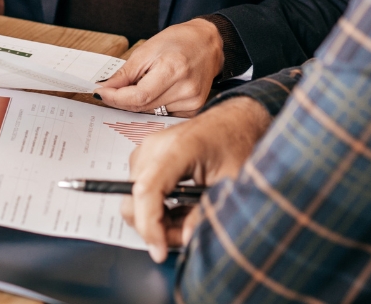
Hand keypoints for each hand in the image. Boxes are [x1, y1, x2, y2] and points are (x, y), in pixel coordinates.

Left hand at [96, 18, 225, 114]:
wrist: (207, 43)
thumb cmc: (179, 41)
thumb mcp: (147, 50)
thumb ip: (125, 74)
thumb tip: (105, 89)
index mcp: (173, 70)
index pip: (138, 96)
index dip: (116, 97)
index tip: (101, 93)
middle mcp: (186, 89)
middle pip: (143, 106)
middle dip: (123, 99)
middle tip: (112, 90)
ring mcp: (193, 101)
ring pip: (152, 111)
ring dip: (139, 102)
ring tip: (146, 81)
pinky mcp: (195, 108)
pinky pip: (164, 113)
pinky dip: (154, 104)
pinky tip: (159, 89)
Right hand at [121, 96, 270, 261]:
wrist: (235, 121)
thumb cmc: (236, 143)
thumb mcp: (230, 182)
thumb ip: (206, 211)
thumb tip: (185, 238)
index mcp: (178, 148)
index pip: (147, 190)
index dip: (149, 226)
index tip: (158, 250)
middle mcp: (155, 146)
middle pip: (134, 198)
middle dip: (154, 227)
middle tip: (182, 237)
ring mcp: (147, 150)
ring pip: (134, 198)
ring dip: (155, 219)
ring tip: (185, 222)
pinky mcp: (147, 157)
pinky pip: (141, 190)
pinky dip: (156, 208)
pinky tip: (179, 211)